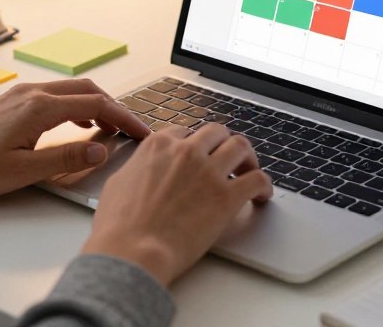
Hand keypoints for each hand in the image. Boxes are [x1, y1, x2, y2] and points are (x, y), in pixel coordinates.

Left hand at [0, 79, 149, 198]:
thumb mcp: (23, 172)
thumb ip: (65, 160)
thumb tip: (101, 151)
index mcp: (40, 108)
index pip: (97, 104)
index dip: (125, 118)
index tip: (143, 132)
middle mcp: (34, 93)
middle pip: (89, 90)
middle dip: (116, 108)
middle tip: (134, 129)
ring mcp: (23, 94)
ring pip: (72, 90)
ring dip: (97, 104)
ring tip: (112, 128)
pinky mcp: (14, 101)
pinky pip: (56, 95)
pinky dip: (77, 104)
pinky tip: (79, 123)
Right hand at [80, 123, 272, 286]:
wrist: (132, 251)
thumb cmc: (118, 226)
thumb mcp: (119, 182)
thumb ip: (138, 168)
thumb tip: (143, 170)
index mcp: (158, 145)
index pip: (185, 131)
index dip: (194, 144)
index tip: (200, 155)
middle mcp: (186, 151)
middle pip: (217, 132)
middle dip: (223, 144)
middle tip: (228, 160)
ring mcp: (208, 171)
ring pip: (240, 146)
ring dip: (247, 158)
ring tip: (248, 172)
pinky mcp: (227, 197)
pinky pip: (257, 179)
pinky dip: (263, 185)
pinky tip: (260, 196)